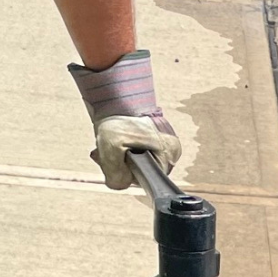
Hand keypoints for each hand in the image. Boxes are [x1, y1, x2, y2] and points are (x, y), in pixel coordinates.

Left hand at [68, 49, 182, 190]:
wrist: (116, 93)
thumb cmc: (118, 117)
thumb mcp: (111, 149)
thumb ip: (115, 175)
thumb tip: (120, 184)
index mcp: (171, 154)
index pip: (147, 181)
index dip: (128, 176)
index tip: (115, 163)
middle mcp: (171, 150)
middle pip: (142, 172)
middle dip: (120, 166)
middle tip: (106, 153)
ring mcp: (163, 143)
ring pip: (136, 162)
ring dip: (117, 158)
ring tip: (106, 145)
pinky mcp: (153, 137)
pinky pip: (135, 152)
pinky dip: (120, 149)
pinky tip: (112, 141)